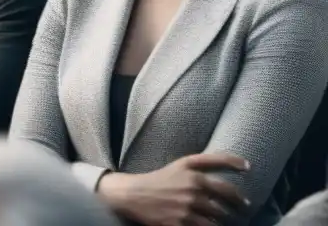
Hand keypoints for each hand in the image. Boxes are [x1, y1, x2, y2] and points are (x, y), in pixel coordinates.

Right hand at [98, 153, 249, 225]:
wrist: (133, 194)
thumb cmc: (160, 178)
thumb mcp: (181, 164)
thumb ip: (208, 162)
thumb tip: (243, 164)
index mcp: (193, 174)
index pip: (225, 181)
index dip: (239, 177)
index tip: (249, 172)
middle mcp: (192, 190)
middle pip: (226, 202)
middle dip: (239, 205)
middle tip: (244, 208)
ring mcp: (187, 209)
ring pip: (219, 218)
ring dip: (227, 220)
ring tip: (229, 218)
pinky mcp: (180, 224)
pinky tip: (212, 224)